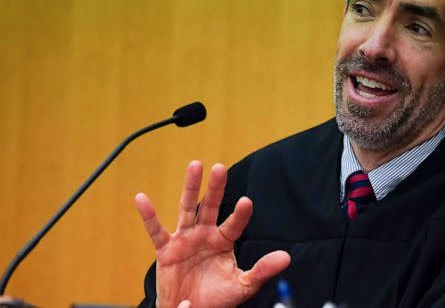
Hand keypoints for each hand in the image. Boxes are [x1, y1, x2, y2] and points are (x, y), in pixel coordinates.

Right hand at [135, 161, 290, 307]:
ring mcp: (185, 239)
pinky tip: (142, 199)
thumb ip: (262, 270)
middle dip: (216, 187)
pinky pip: (156, 231)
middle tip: (220, 167)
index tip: (247, 202)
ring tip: (195, 166)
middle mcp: (205, 234)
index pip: (234, 224)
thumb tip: (286, 258)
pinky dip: (149, 216)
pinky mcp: (166, 250)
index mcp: (224, 241)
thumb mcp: (242, 285)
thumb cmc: (216, 298)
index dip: (240, 214)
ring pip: (187, 209)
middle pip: (210, 206)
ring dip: (190, 187)